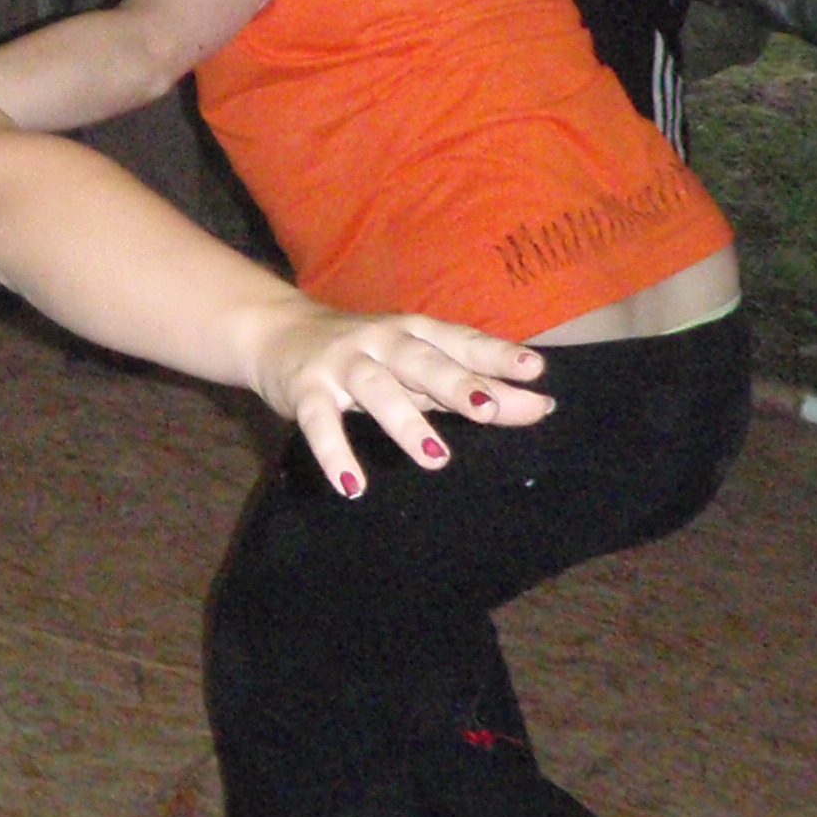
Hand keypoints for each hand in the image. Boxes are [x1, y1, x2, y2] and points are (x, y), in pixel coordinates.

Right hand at [249, 310, 552, 498]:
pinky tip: (352, 485)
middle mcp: (381, 341)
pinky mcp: (306, 388)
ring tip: (436, 458)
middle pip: (421, 361)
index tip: (534, 369)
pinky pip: (319, 421)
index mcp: (414, 332)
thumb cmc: (366, 353)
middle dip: (455, 383)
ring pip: (376, 389)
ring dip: (405, 422)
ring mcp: (341, 363)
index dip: (494, 355)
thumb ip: (472, 385)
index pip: (459, 341)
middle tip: (488, 408)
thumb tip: (539, 406)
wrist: (276, 330)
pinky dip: (334, 452)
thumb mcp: (418, 364)